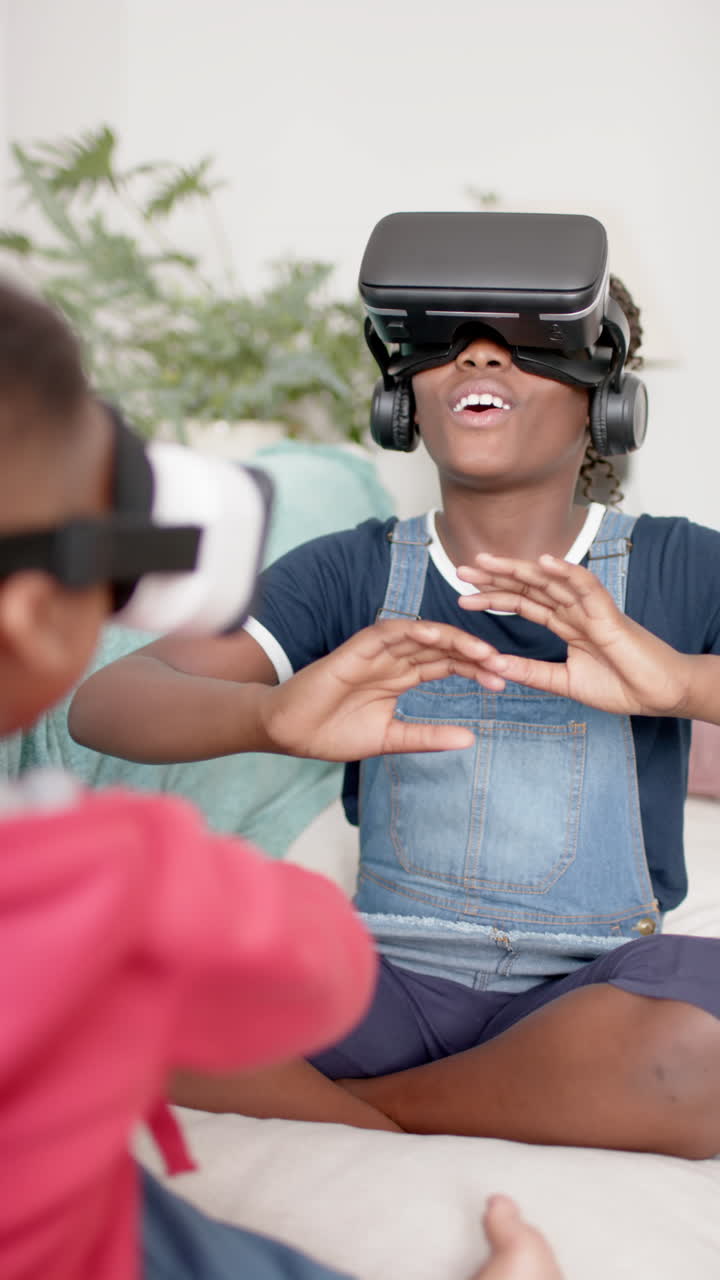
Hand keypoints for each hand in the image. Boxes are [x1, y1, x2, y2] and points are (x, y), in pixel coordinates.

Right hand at [261, 617, 505, 759]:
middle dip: (473, 655)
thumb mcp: (390, 739)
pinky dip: (413, 631)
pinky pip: (389, 632)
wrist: (290, 732)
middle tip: (503, 666)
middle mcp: (393, 660)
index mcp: (401, 678)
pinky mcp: (356, 648)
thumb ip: (427, 737)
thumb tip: (470, 739)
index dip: (474, 671)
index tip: (502, 684)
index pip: (446, 666)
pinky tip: (436, 636)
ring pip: (421, 636)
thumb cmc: (333, 734)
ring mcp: (376, 652)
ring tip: (482, 653)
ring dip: (453, 641)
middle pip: (441, 648)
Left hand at [456, 552, 691, 716]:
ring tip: (488, 562)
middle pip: (530, 588)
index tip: (463, 595)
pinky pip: (587, 588)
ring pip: (551, 582)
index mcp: (566, 625)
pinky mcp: (609, 616)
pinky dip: (567, 573)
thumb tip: (495, 665)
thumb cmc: (622, 686)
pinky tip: (545, 562)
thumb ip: (533, 673)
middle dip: (496, 578)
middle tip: (463, 570)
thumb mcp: (566, 682)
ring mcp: (591, 610)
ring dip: (519, 570)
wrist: (659, 694)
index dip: (495, 597)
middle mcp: (575, 611)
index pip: (524, 604)